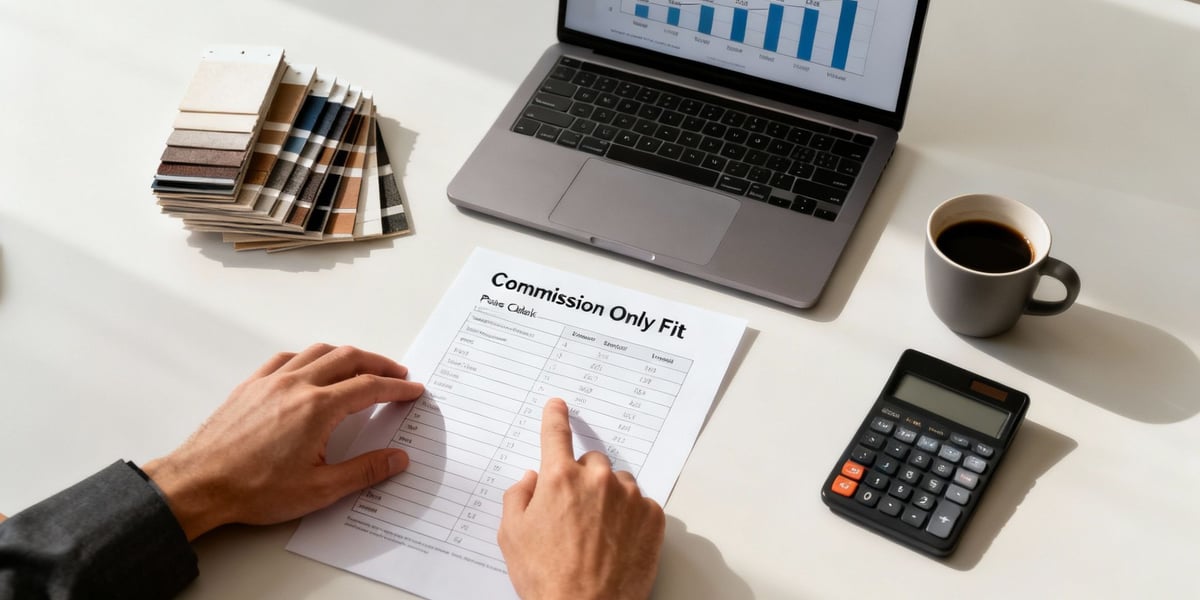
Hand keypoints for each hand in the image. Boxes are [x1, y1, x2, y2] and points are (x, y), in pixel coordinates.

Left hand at [142, 344, 423, 539]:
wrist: (199, 484)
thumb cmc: (253, 489)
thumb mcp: (319, 490)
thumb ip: (365, 471)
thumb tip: (398, 459)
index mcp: (318, 408)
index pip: (369, 387)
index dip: (396, 387)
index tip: (412, 390)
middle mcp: (296, 385)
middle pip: (348, 359)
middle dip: (378, 364)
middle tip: (397, 374)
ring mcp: (271, 381)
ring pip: (318, 352)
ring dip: (346, 355)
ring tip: (361, 367)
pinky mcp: (250, 386)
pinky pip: (287, 358)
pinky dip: (310, 357)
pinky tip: (312, 368)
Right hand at [498, 398, 665, 599]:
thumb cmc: (546, 578)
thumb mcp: (511, 536)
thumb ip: (517, 497)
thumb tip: (530, 480)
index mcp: (559, 479)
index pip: (555, 435)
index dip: (555, 417)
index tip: (559, 405)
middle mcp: (597, 480)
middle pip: (591, 462)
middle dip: (582, 479)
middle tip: (574, 513)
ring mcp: (629, 497)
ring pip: (618, 482)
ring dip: (609, 496)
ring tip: (597, 532)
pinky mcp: (653, 517)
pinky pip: (641, 504)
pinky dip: (630, 516)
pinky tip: (617, 541)